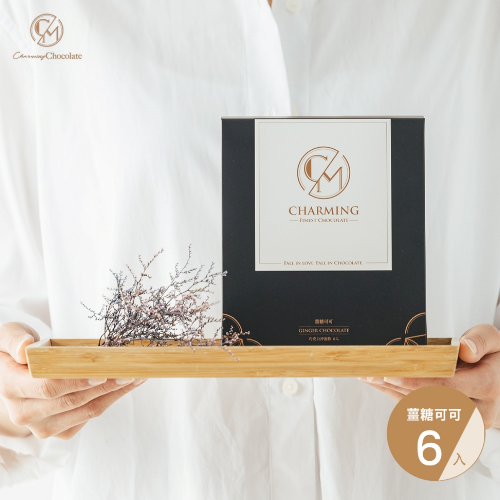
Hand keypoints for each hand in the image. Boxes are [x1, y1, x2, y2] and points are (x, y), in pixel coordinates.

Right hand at [0, 322, 146, 439]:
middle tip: (130, 370)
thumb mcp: (8, 336)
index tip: (101, 372)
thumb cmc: (16, 354)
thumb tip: (24, 349)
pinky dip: (112, 399)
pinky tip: (126, 384)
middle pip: (72, 401)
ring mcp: (42, 426)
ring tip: (135, 375)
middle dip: (105, 385)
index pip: (48, 387)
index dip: (76, 381)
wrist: (15, 379)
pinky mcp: (60, 431)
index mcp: (11, 386)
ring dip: (114, 392)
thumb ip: (13, 338)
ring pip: (86, 410)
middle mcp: (24, 412)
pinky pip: (91, 415)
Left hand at [359, 324, 499, 428]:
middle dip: (396, 387)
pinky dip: (394, 396)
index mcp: (488, 387)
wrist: (499, 383)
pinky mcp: (448, 426)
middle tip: (370, 373)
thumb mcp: (495, 340)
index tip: (393, 374)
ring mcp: (462, 424)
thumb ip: (482, 340)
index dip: (418, 381)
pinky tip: (376, 382)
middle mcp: (476, 411)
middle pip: (428, 400)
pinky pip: (417, 412)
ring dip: (390, 392)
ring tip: (367, 374)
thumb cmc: (493, 359)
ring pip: (419, 409)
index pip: (448, 387)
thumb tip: (466, 349)